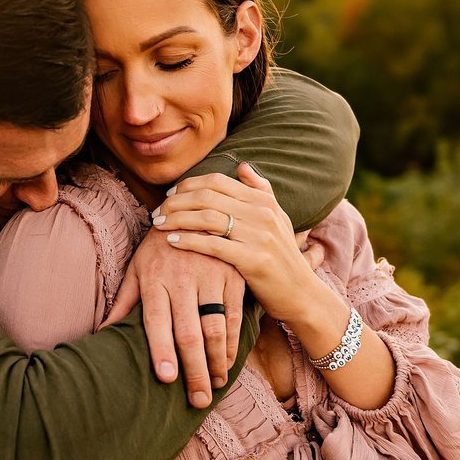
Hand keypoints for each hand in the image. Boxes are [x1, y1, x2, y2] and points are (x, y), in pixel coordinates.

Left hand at [102, 226, 244, 407]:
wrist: (193, 207)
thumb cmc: (158, 246)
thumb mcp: (137, 268)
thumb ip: (123, 301)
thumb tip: (100, 333)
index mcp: (154, 278)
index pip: (156, 321)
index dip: (161, 351)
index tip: (166, 379)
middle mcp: (182, 278)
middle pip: (188, 331)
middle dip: (193, 370)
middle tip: (197, 401)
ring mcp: (210, 274)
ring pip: (215, 326)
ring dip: (216, 361)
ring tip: (214, 386)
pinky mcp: (232, 273)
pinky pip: (233, 314)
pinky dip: (233, 341)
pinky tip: (227, 361)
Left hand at [151, 164, 315, 324]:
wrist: (302, 293)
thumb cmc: (283, 257)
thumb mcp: (278, 218)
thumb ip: (261, 190)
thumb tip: (242, 165)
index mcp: (263, 200)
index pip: (217, 181)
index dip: (188, 185)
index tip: (170, 195)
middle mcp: (262, 213)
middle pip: (207, 197)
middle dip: (176, 201)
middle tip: (157, 211)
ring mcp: (259, 236)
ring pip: (206, 218)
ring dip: (176, 219)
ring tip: (158, 225)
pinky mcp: (253, 259)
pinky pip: (212, 245)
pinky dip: (188, 240)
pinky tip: (171, 241)